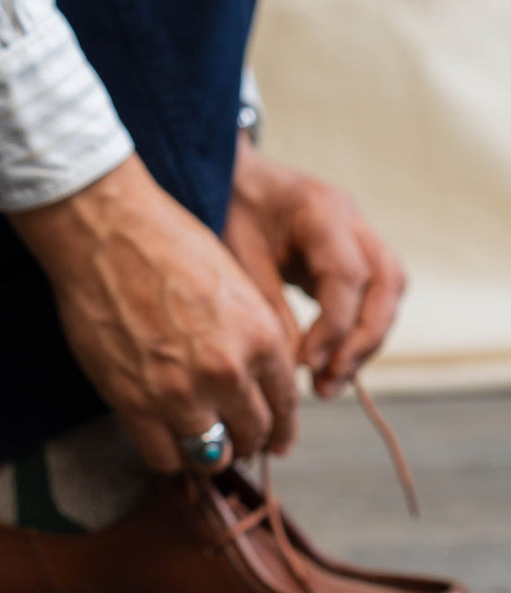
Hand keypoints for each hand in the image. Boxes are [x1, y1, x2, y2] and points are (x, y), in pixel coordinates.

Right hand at [9, 154, 296, 472]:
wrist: (109, 232)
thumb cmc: (168, 245)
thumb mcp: (234, 286)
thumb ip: (250, 337)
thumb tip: (252, 379)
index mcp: (261, 337)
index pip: (285, 403)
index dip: (281, 429)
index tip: (276, 441)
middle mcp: (228, 372)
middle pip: (252, 433)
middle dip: (248, 442)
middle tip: (238, 444)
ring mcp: (181, 394)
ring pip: (211, 455)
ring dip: (208, 454)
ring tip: (200, 446)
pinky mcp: (137, 404)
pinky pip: (163, 457)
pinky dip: (169, 457)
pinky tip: (166, 443)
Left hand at [224, 133, 406, 397]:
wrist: (236, 179)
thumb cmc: (232, 213)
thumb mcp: (240, 260)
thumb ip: (268, 308)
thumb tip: (291, 366)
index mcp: (321, 212)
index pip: (348, 275)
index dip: (335, 326)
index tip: (309, 364)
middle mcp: (352, 220)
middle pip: (388, 283)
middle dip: (364, 340)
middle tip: (330, 383)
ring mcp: (361, 234)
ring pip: (390, 292)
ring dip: (366, 342)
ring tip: (330, 384)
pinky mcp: (356, 254)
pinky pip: (374, 295)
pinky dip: (357, 331)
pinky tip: (331, 363)